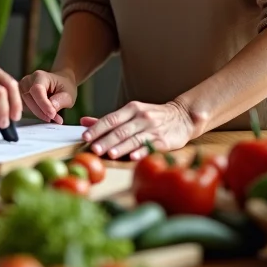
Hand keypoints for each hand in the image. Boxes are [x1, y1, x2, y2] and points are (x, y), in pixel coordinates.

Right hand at [19, 69, 77, 123]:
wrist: (59, 83)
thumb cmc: (63, 87)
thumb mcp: (68, 94)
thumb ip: (59, 101)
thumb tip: (51, 110)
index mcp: (40, 76)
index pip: (37, 90)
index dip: (43, 104)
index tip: (52, 114)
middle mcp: (28, 80)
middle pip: (29, 98)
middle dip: (42, 111)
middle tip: (54, 118)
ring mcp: (22, 88)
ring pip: (25, 104)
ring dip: (39, 113)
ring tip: (52, 116)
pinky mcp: (21, 96)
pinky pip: (24, 107)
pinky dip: (35, 113)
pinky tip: (45, 114)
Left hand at [79, 100, 196, 160]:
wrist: (182, 116)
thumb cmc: (151, 117)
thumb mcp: (131, 113)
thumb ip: (108, 119)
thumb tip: (84, 122)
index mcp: (132, 109)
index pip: (111, 119)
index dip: (97, 128)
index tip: (85, 136)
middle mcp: (141, 117)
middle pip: (120, 130)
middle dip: (106, 140)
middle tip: (94, 149)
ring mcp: (153, 129)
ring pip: (134, 139)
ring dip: (121, 147)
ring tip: (110, 154)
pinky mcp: (164, 140)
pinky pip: (151, 146)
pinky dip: (142, 152)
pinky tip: (133, 157)